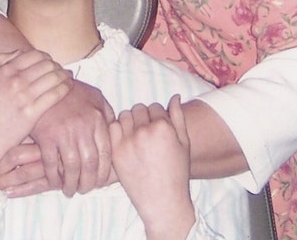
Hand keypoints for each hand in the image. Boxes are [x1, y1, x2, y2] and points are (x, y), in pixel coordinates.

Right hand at [0, 50, 71, 188]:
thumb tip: (18, 52)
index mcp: (4, 71)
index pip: (34, 55)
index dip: (46, 56)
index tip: (50, 62)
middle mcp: (15, 81)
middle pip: (46, 64)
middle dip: (57, 65)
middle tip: (61, 70)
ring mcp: (24, 97)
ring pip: (53, 77)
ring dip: (64, 74)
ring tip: (69, 76)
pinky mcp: (32, 113)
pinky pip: (55, 95)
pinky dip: (65, 87)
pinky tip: (69, 87)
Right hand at [28, 78, 114, 196]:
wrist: (45, 82)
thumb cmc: (72, 92)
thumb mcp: (96, 98)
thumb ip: (107, 116)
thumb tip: (117, 133)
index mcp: (97, 119)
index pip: (105, 153)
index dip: (103, 172)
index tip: (100, 183)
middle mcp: (83, 128)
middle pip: (90, 164)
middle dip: (88, 183)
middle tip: (85, 190)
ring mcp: (64, 132)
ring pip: (72, 167)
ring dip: (71, 184)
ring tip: (70, 190)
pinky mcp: (46, 136)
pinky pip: (51, 164)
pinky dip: (53, 177)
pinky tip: (55, 182)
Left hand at [108, 95, 194, 239]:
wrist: (162, 200)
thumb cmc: (177, 172)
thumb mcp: (184, 143)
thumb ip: (178, 117)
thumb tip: (175, 96)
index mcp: (163, 126)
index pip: (155, 107)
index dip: (157, 116)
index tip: (158, 128)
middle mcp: (144, 131)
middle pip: (139, 109)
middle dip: (143, 117)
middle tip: (147, 132)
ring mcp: (128, 141)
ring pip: (124, 116)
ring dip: (130, 122)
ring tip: (136, 136)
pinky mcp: (116, 152)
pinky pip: (112, 128)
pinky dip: (117, 131)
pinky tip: (125, 141)